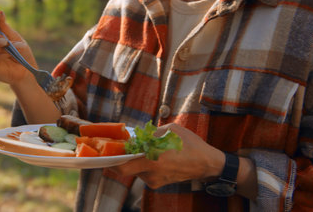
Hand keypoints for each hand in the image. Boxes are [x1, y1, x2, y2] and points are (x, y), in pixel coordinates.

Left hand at [110, 123, 224, 188]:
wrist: (207, 164)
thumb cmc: (190, 144)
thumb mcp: (170, 130)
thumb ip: (151, 133)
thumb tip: (136, 134)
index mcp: (153, 160)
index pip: (122, 166)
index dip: (110, 160)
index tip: (105, 151)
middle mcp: (151, 173)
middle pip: (125, 169)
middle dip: (120, 159)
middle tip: (118, 148)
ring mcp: (154, 180)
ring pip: (135, 170)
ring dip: (134, 160)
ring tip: (140, 149)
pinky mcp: (158, 183)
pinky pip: (144, 173)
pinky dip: (143, 164)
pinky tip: (152, 156)